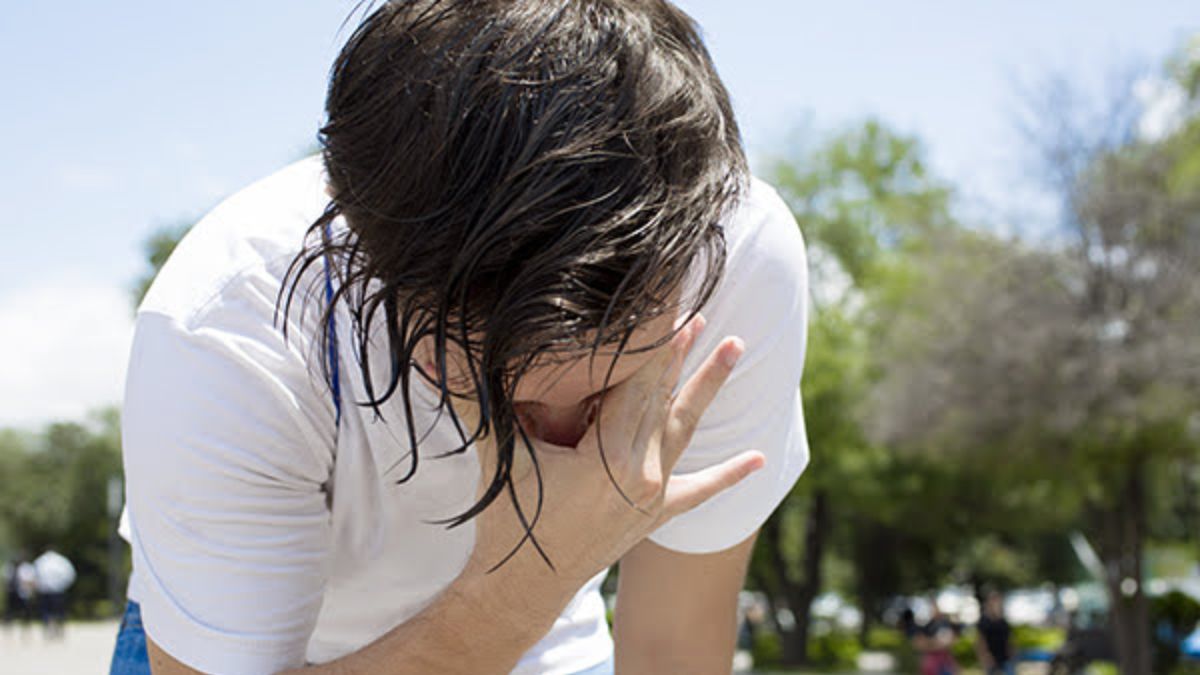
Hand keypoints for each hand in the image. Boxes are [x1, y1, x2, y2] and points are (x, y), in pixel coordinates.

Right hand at [464, 315, 765, 584]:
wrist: (521, 588)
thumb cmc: (508, 522)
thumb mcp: (498, 457)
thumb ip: (474, 403)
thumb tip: (433, 359)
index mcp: (608, 458)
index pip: (634, 383)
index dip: (649, 340)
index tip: (666, 301)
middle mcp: (640, 475)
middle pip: (661, 397)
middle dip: (680, 350)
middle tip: (700, 306)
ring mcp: (651, 495)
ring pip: (684, 429)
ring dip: (707, 388)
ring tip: (735, 346)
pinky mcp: (653, 515)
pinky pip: (698, 492)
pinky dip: (727, 476)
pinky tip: (758, 460)